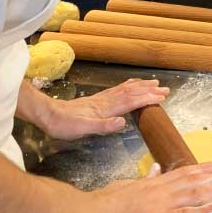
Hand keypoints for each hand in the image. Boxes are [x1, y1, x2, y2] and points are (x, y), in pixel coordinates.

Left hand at [37, 79, 168, 141]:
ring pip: (125, 90)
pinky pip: (116, 91)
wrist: (47, 115)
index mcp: (105, 109)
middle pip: (130, 93)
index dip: (147, 99)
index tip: (161, 96)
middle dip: (148, 90)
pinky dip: (127, 87)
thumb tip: (122, 122)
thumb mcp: (82, 129)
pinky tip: (129, 87)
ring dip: (140, 87)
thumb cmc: (64, 125)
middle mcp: (105, 101)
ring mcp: (100, 100)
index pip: (130, 102)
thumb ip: (103, 126)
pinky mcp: (95, 101)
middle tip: (164, 88)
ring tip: (152, 83)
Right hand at [82, 162, 211, 212]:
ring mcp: (161, 203)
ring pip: (195, 193)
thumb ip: (141, 180)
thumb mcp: (124, 186)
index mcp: (151, 184)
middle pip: (193, 181)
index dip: (200, 169)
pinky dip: (204, 209)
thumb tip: (153, 169)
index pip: (181, 173)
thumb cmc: (103, 204)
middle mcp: (160, 189)